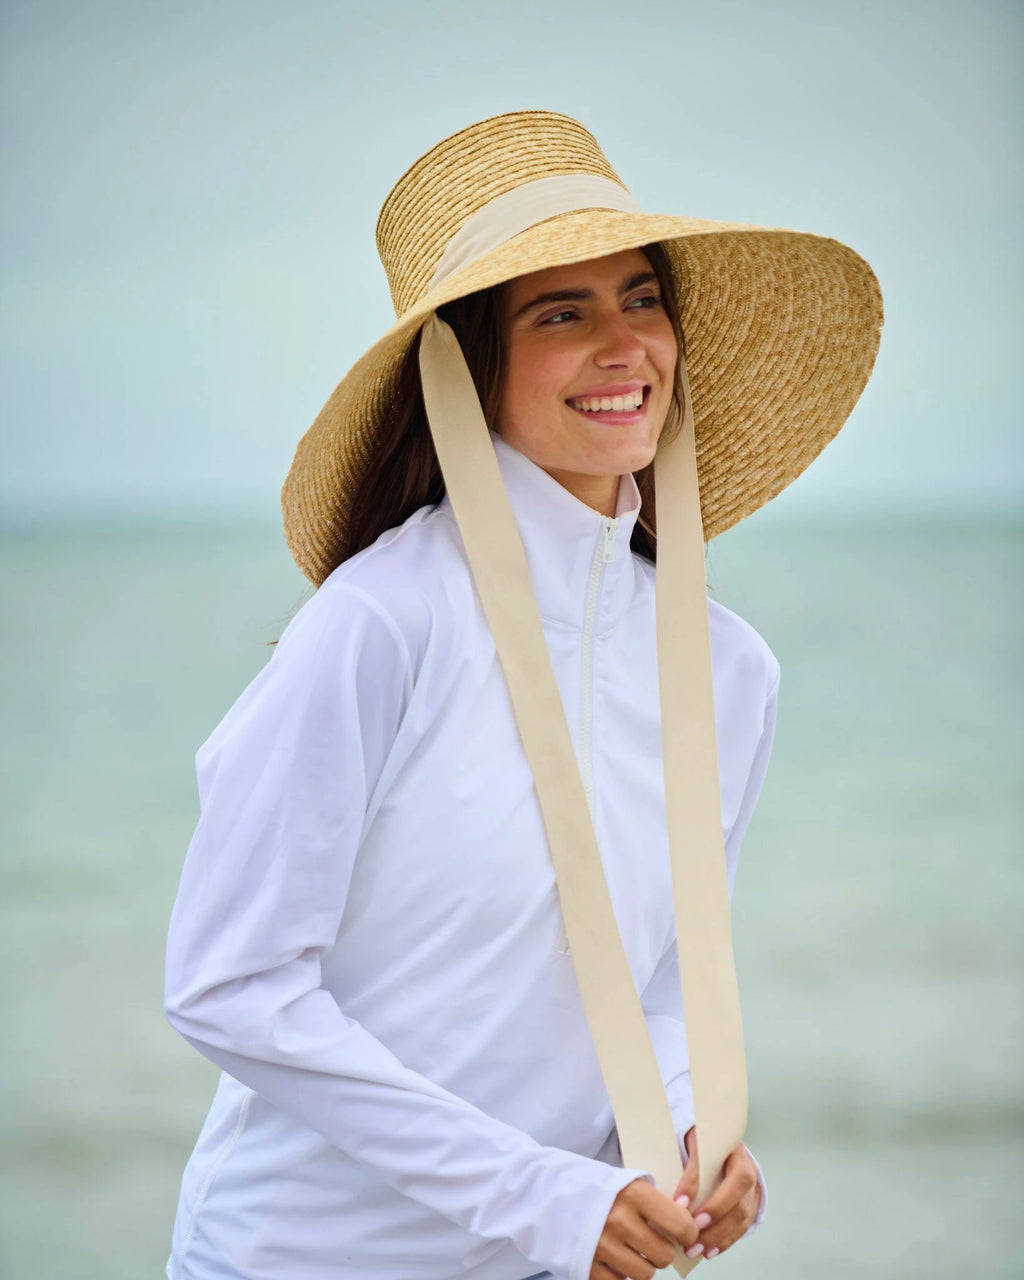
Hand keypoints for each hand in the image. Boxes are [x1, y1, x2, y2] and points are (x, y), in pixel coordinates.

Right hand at [590, 1176, 698, 1279]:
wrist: (546, 1191)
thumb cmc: (593, 1186)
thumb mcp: (625, 1181)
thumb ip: (655, 1201)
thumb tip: (689, 1223)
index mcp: (633, 1193)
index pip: (680, 1224)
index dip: (688, 1233)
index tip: (686, 1234)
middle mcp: (619, 1220)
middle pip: (664, 1255)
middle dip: (662, 1250)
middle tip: (651, 1241)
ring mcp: (602, 1246)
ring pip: (646, 1274)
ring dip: (643, 1265)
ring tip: (631, 1249)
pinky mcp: (587, 1266)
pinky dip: (622, 1275)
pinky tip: (614, 1258)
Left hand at [671, 1126, 761, 1261]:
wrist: (718, 1147)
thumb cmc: (697, 1147)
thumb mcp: (687, 1144)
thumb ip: (679, 1160)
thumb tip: (659, 1190)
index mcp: (724, 1141)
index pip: (713, 1159)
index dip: (695, 1181)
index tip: (678, 1202)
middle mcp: (743, 1161)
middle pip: (738, 1186)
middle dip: (715, 1211)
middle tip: (691, 1231)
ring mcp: (752, 1184)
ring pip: (743, 1211)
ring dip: (719, 1234)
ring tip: (695, 1249)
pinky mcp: (753, 1204)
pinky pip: (744, 1225)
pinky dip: (726, 1241)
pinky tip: (709, 1251)